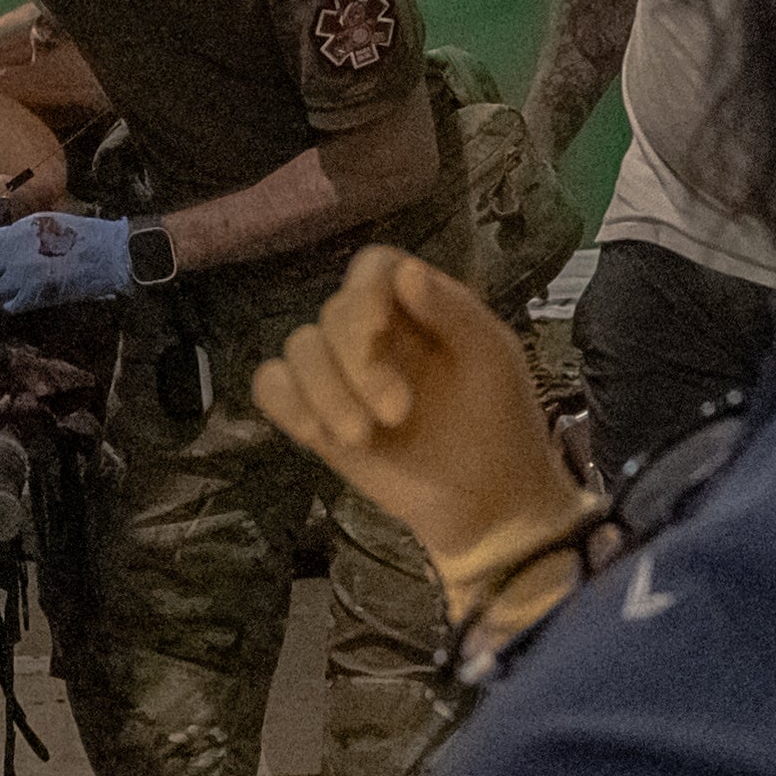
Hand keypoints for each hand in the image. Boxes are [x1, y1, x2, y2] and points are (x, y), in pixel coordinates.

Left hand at [0, 208, 134, 312]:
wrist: (103, 255)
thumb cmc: (78, 234)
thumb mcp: (42, 222)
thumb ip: (16, 233)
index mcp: (14, 235)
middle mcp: (11, 258)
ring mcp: (20, 281)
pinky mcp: (32, 300)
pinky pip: (6, 306)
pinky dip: (4, 302)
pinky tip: (8, 296)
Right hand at [251, 244, 576, 593]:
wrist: (489, 507)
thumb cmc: (502, 426)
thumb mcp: (494, 361)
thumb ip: (453, 311)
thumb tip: (406, 272)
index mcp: (418, 306)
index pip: (372, 268)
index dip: (366, 292)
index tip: (382, 331)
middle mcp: (373, 331)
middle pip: (333, 314)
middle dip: (358, 365)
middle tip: (398, 414)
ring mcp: (341, 375)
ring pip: (298, 349)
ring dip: (324, 391)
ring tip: (362, 437)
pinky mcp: (317, 418)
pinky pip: (273, 388)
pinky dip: (285, 401)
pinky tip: (316, 433)